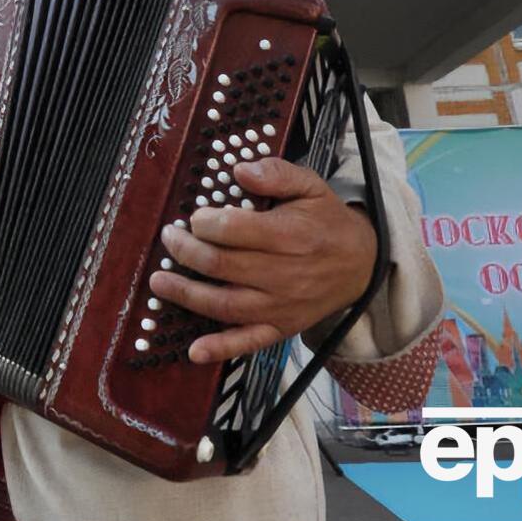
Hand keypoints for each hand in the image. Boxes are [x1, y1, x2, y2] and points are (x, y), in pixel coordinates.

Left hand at [149, 158, 376, 363]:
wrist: (362, 263)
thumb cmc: (327, 222)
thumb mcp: (311, 186)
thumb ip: (276, 173)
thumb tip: (240, 170)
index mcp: (290, 235)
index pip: (233, 229)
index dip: (204, 222)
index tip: (194, 217)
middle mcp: (284, 275)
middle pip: (221, 266)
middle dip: (185, 252)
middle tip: (169, 239)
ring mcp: (281, 306)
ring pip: (225, 304)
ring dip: (186, 294)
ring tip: (159, 281)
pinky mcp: (281, 327)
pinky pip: (248, 341)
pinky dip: (220, 348)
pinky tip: (194, 350)